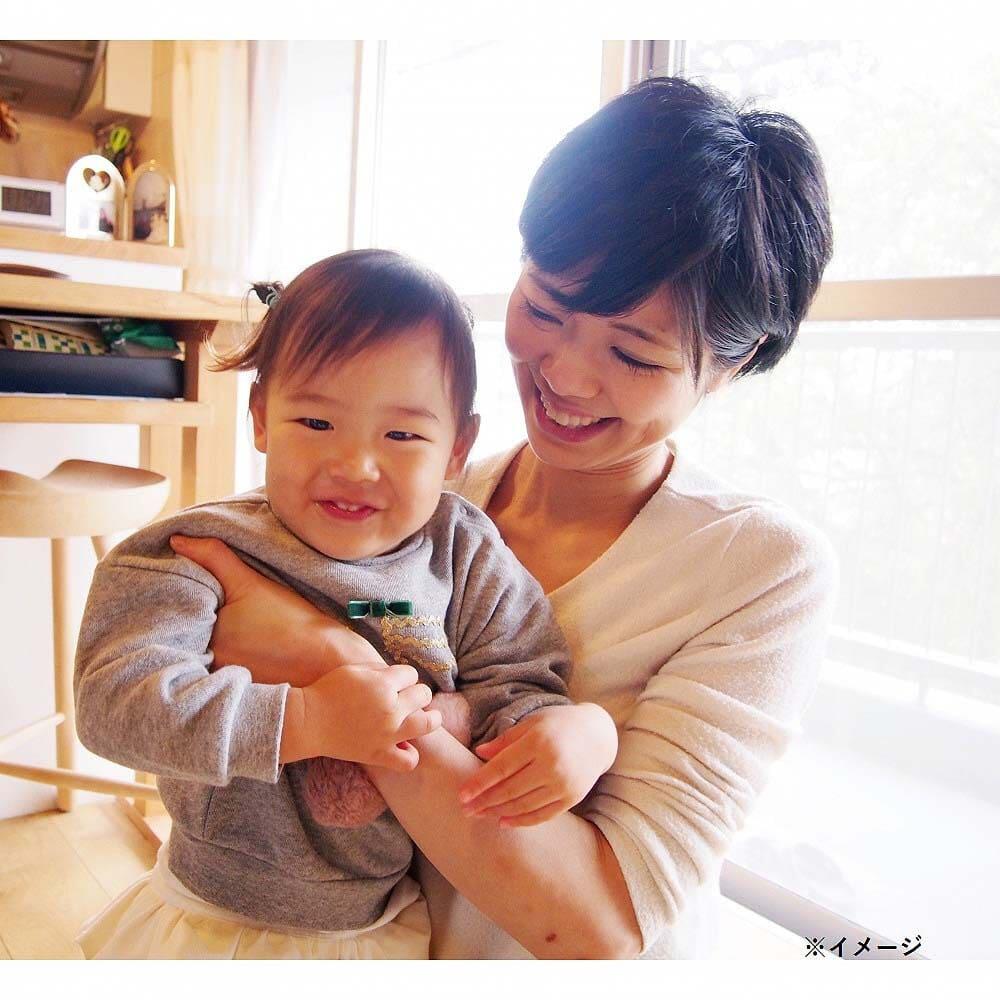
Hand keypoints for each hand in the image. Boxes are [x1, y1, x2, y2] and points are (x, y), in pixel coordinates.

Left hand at [169, 534, 382, 685]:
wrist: (331, 664)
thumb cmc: (295, 624)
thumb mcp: (254, 584)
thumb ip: (215, 558)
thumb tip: (177, 539)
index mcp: (205, 640)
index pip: (179, 609)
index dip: (187, 588)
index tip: (200, 575)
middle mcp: (206, 666)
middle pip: (191, 630)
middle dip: (198, 612)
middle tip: (222, 596)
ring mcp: (222, 681)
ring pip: (205, 647)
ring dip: (210, 632)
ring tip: (236, 617)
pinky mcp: (239, 689)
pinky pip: (221, 665)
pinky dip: (227, 650)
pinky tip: (246, 638)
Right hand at [297, 662, 442, 771]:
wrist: (308, 721)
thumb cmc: (328, 691)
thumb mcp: (355, 670)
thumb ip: (381, 670)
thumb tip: (401, 676)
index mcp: (383, 684)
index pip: (412, 674)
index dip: (405, 677)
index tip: (396, 682)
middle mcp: (390, 709)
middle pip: (423, 695)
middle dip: (417, 693)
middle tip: (407, 698)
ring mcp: (387, 734)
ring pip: (428, 724)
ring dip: (430, 719)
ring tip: (425, 718)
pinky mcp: (379, 754)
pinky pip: (409, 760)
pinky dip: (410, 754)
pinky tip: (404, 745)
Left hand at [457, 703, 617, 826]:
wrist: (598, 735)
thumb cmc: (560, 724)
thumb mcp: (532, 723)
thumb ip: (506, 740)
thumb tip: (479, 753)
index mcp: (538, 742)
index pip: (502, 767)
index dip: (480, 783)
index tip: (461, 794)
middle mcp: (552, 764)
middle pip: (510, 789)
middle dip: (485, 801)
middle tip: (466, 810)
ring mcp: (563, 784)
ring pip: (524, 805)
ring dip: (499, 812)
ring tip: (481, 815)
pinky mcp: (572, 798)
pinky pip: (542, 815)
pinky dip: (522, 821)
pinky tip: (504, 821)